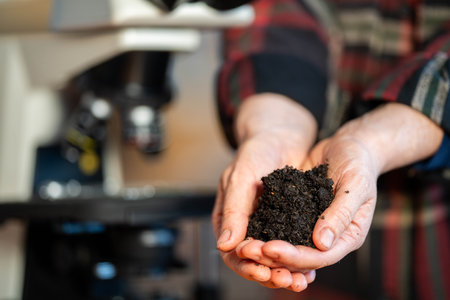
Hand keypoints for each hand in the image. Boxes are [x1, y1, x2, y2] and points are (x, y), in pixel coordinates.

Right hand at [212, 93, 317, 289]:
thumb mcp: (242, 178)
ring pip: (273, 259)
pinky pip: (290, 247)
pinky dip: (299, 260)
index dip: (247, 266)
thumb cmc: (256, 151)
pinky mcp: (286, 224)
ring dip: (286, 272)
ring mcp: (267, 226)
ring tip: (302, 281)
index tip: (264, 271)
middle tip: (288, 281)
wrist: (281, 136)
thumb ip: (234, 210)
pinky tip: (312, 268)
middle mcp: (246, 226)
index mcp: (228, 218)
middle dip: (269, 274)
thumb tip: (224, 245)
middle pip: (253, 262)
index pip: (232, 252)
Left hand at [235, 103, 443, 275]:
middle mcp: (331, 238)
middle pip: (301, 259)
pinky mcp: (300, 216)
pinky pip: (283, 230)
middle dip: (275, 257)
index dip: (294, 257)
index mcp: (349, 236)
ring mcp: (314, 228)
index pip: (320, 257)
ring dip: (267, 251)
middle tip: (248, 250)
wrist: (349, 147)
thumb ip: (340, 214)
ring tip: (244, 247)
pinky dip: (267, 234)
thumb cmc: (358, 163)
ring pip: (289, 248)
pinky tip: (249, 233)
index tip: (269, 249)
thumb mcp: (355, 185)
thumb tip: (322, 244)